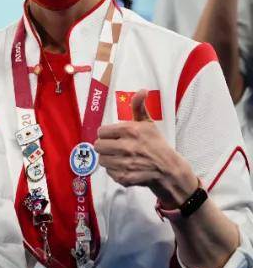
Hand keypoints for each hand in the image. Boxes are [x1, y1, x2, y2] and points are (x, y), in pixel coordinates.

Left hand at [96, 89, 198, 207]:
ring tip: (119, 157)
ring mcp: (125, 163)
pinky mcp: (125, 177)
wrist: (169, 169)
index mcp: (130, 130)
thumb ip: (139, 107)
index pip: (101, 131)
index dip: (106, 134)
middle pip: (98, 146)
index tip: (114, 136)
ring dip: (108, 159)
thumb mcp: (148, 123)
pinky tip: (124, 167)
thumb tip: (142, 90)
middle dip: (105, 146)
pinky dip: (114, 171)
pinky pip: (109, 172)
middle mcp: (126, 146)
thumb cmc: (156, 144)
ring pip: (101, 159)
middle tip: (115, 147)